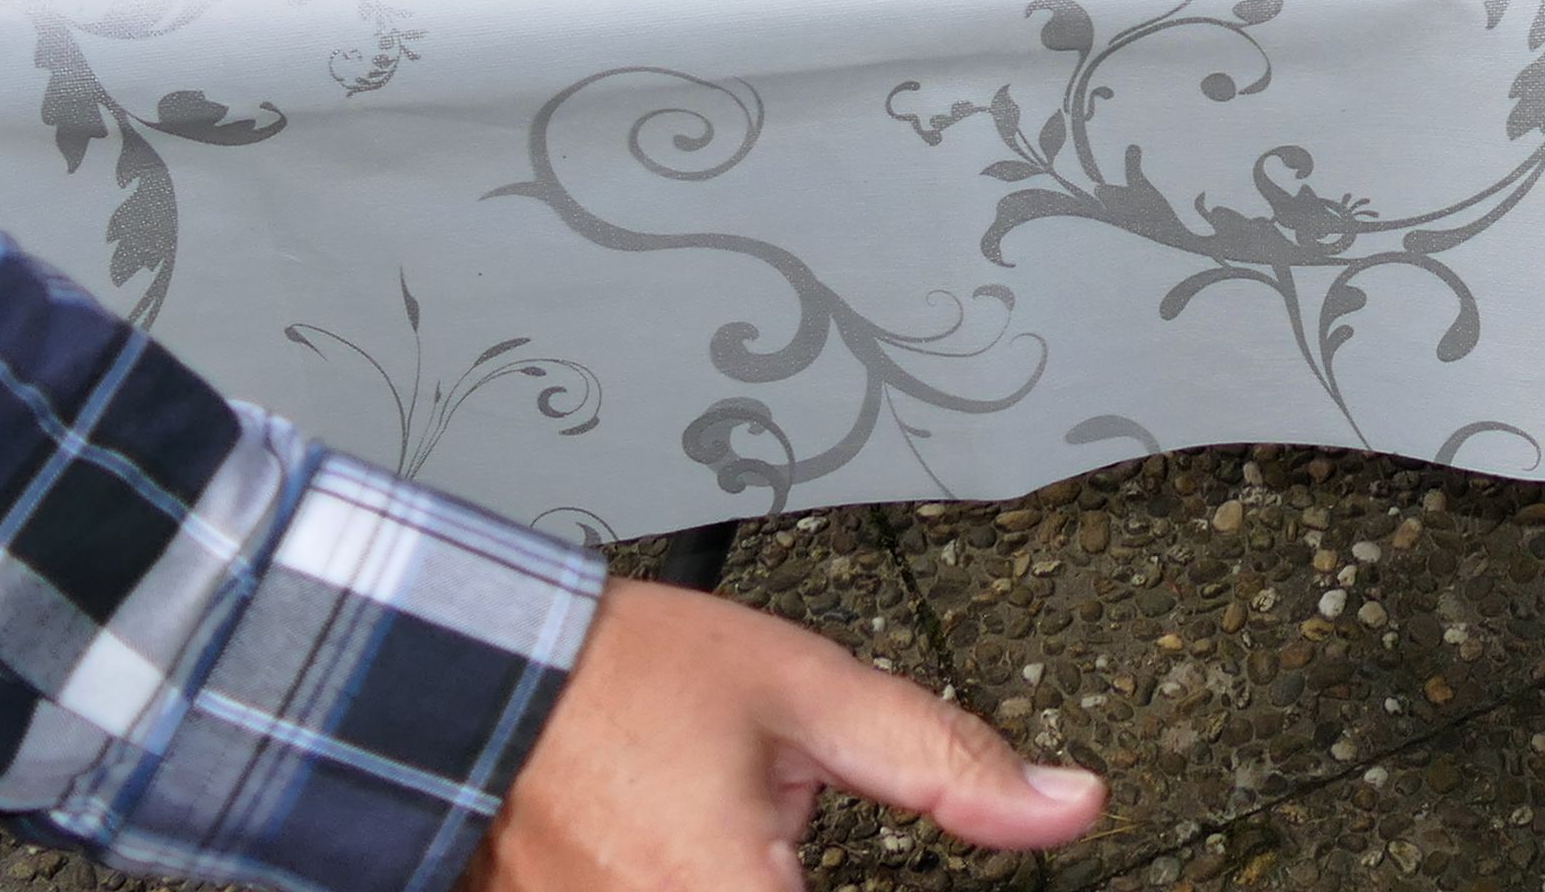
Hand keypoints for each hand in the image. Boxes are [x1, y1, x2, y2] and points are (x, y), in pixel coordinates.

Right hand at [474, 579, 1102, 891]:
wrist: (483, 673)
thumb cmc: (623, 678)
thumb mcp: (809, 692)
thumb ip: (943, 759)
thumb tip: (1062, 804)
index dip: (904, 890)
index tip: (883, 861)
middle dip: (800, 878)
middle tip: (790, 836)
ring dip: (766, 885)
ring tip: (748, 835)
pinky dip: (704, 885)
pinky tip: (709, 853)